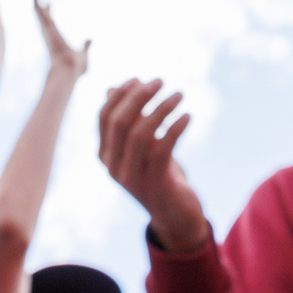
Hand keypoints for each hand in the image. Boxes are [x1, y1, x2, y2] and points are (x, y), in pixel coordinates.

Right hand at [31, 0, 88, 80]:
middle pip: (40, 8)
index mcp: (55, 35)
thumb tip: (91, 40)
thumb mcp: (84, 54)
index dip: (49, 11)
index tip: (50, 2)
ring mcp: (45, 23)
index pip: (50, 20)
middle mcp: (48, 28)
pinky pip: (37, 0)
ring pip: (37, 1)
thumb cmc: (76, 67)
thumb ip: (86, 47)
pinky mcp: (44, 20)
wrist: (69, 70)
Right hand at [98, 79, 208, 253]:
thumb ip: (129, 119)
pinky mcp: (154, 186)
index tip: (140, 79)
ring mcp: (132, 178)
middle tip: (161, 81)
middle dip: (139, 97)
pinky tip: (188, 116)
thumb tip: (113, 88)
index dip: (121, 95)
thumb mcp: (142, 144)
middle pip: (120, 123)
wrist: (175, 214)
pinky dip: (175, 129)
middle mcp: (113, 167)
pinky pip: (163, 151)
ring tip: (179, 94)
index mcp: (105, 154)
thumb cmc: (158, 173)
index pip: (105, 117)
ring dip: (161, 109)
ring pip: (140, 135)